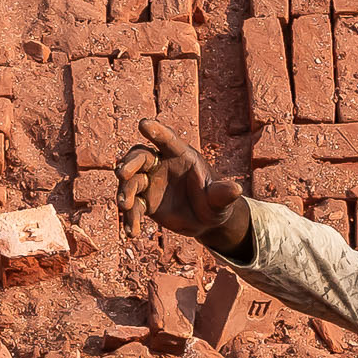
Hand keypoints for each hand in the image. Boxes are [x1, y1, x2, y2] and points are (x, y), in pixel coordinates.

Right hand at [115, 118, 249, 256]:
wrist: (205, 221)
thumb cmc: (215, 202)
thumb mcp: (221, 199)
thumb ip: (223, 193)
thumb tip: (237, 190)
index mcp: (181, 156)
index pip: (167, 140)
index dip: (156, 131)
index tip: (143, 124)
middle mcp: (161, 165)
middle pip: (140, 157)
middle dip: (129, 164)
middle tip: (121, 174)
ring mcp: (150, 182)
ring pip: (131, 182)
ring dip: (125, 192)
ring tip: (125, 206)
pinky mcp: (144, 202)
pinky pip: (133, 207)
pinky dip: (130, 219)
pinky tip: (132, 232)